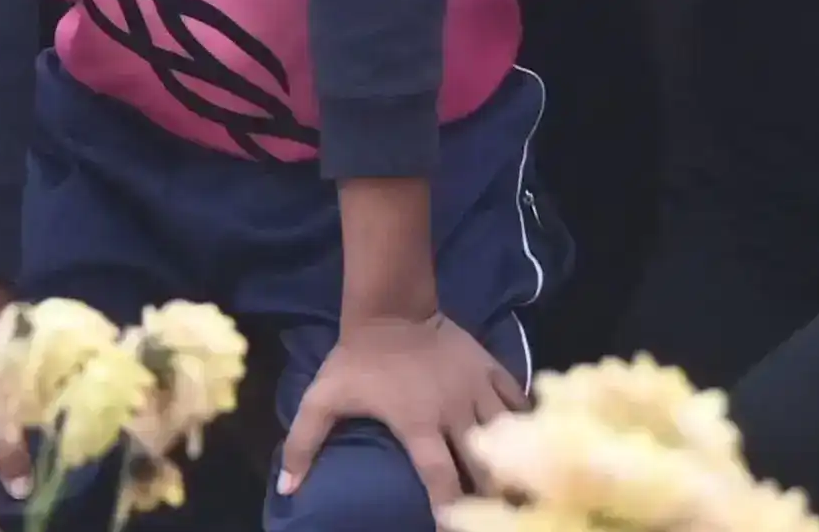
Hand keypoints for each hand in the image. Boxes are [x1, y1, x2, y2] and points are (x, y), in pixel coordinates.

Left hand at [279, 308, 520, 510]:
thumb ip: (303, 443)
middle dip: (491, 496)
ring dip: (515, 463)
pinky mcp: (493, 371)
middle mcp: (454, 411)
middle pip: (484, 467)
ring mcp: (478, 390)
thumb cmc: (357, 360)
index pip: (440, 478)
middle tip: (493, 514)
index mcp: (417, 423)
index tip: (448, 531)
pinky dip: (527, 424)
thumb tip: (288, 489)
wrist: (389, 309)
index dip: (448, 512)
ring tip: (519, 489)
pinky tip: (530, 443)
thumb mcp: (323, 398)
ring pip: (510, 437)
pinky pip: (520, 403)